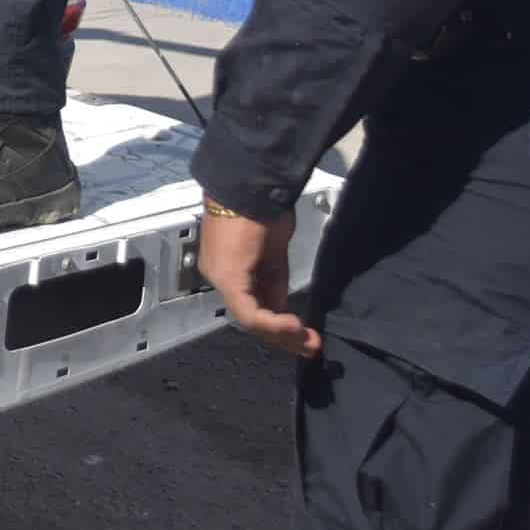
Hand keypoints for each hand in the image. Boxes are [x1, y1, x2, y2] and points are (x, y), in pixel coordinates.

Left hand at [197, 206, 319, 359]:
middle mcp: (218, 275)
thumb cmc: (262, 208)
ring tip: (308, 339)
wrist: (251, 184)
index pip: (251, 306)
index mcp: (227, 268)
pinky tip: (294, 325)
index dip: (277, 323)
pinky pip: (249, 311)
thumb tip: (283, 308)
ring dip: (282, 334)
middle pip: (250, 318)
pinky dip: (273, 323)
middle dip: (283, 336)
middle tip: (310, 345)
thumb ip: (273, 281)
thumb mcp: (272, 253)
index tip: (303, 330)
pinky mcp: (228, 276)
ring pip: (250, 320)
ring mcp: (220, 276)